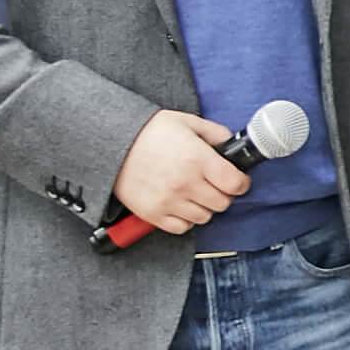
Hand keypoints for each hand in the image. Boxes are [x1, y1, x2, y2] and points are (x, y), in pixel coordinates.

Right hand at [111, 109, 248, 234]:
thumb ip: (216, 133)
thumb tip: (234, 145)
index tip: (236, 180)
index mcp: (197, 159)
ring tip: (193, 192)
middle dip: (223, 194)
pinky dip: (185, 219)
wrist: (109, 143)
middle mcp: (185, 183)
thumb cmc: (148, 131)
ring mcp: (168, 201)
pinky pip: (182, 227)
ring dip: (204, 207)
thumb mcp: (186, 122)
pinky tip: (180, 204)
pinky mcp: (152, 214)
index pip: (236, 185)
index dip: (240, 182)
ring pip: (204, 217)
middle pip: (223, 203)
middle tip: (213, 185)